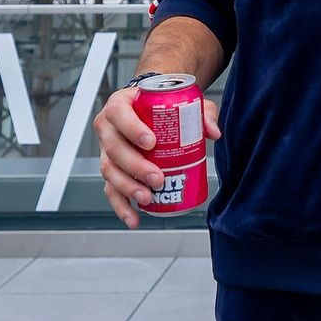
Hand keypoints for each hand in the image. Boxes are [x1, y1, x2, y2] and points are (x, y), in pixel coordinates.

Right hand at [93, 82, 219, 228]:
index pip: (119, 113)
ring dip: (127, 187)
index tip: (151, 142)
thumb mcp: (183, 102)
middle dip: (135, 166)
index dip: (132, 129)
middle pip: (114, 148)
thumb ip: (201, 113)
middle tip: (156, 177)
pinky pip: (111, 190)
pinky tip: (134, 218)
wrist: (151, 112)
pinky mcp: (111, 170)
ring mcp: (107, 151)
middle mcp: (108, 128)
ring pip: (109, 170)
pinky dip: (121, 206)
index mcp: (120, 105)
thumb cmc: (162, 107)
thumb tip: (213, 132)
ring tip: (147, 197)